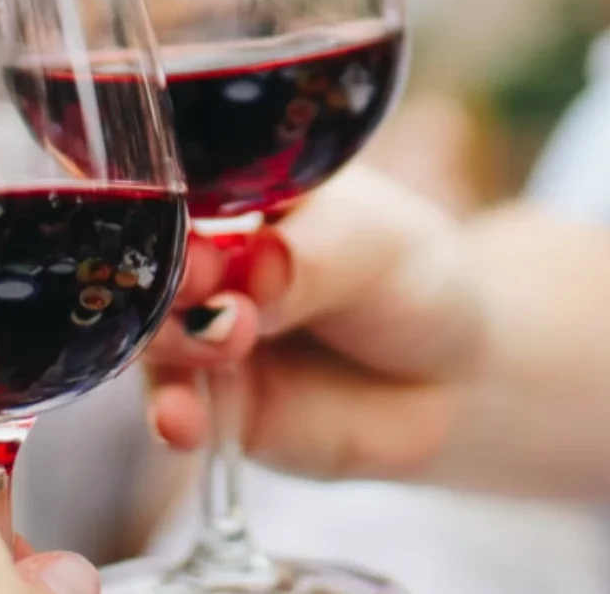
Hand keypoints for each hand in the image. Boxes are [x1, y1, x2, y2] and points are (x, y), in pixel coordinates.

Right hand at [144, 168, 484, 481]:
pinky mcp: (213, 403)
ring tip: (225, 341)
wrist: (456, 378)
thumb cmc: (413, 280)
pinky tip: (184, 424)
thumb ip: (312, 259)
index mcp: (236, 193)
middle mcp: (207, 261)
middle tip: (208, 284)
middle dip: (172, 276)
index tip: (200, 228)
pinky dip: (173, 415)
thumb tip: (255, 268)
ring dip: (172, 341)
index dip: (176, 205)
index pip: (178, 186)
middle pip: (153, 262)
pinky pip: (175, 409)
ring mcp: (204, 333)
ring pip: (154, 335)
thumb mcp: (375, 247)